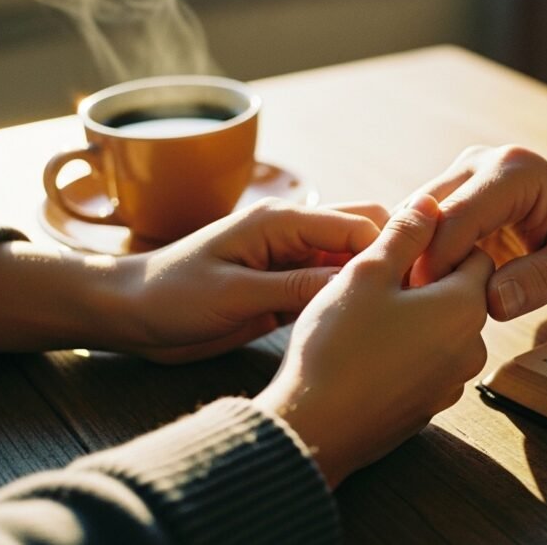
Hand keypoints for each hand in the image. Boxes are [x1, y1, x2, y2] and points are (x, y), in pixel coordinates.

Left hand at [114, 199, 388, 361]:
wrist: (130, 314)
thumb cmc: (169, 296)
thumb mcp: (233, 294)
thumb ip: (294, 287)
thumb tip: (356, 285)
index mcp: (281, 222)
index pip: (357, 225)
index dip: (391, 250)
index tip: (416, 286)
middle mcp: (292, 235)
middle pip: (364, 232)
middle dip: (392, 258)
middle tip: (412, 301)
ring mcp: (290, 261)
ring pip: (351, 261)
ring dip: (373, 280)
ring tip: (400, 314)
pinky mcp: (285, 288)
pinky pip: (329, 287)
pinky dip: (349, 300)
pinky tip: (367, 324)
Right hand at [254, 195, 493, 486]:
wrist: (315, 428)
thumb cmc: (339, 345)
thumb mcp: (367, 273)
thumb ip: (405, 234)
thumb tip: (430, 201)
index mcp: (465, 307)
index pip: (478, 253)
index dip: (442, 242)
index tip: (403, 244)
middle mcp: (472, 347)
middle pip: (463, 293)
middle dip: (429, 279)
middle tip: (380, 276)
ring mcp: (452, 381)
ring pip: (444, 328)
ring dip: (417, 314)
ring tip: (369, 312)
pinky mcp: (430, 405)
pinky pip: (428, 362)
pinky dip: (409, 348)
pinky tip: (368, 347)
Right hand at [407, 146, 546, 319]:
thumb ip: (542, 280)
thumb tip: (491, 301)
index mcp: (515, 171)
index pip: (458, 216)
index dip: (439, 263)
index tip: (432, 305)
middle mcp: (481, 162)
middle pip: (424, 213)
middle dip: (416, 261)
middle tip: (417, 310)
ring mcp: (462, 174)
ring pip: (412, 218)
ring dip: (411, 258)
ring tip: (418, 301)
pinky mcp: (452, 193)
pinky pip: (419, 225)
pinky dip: (416, 255)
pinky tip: (423, 289)